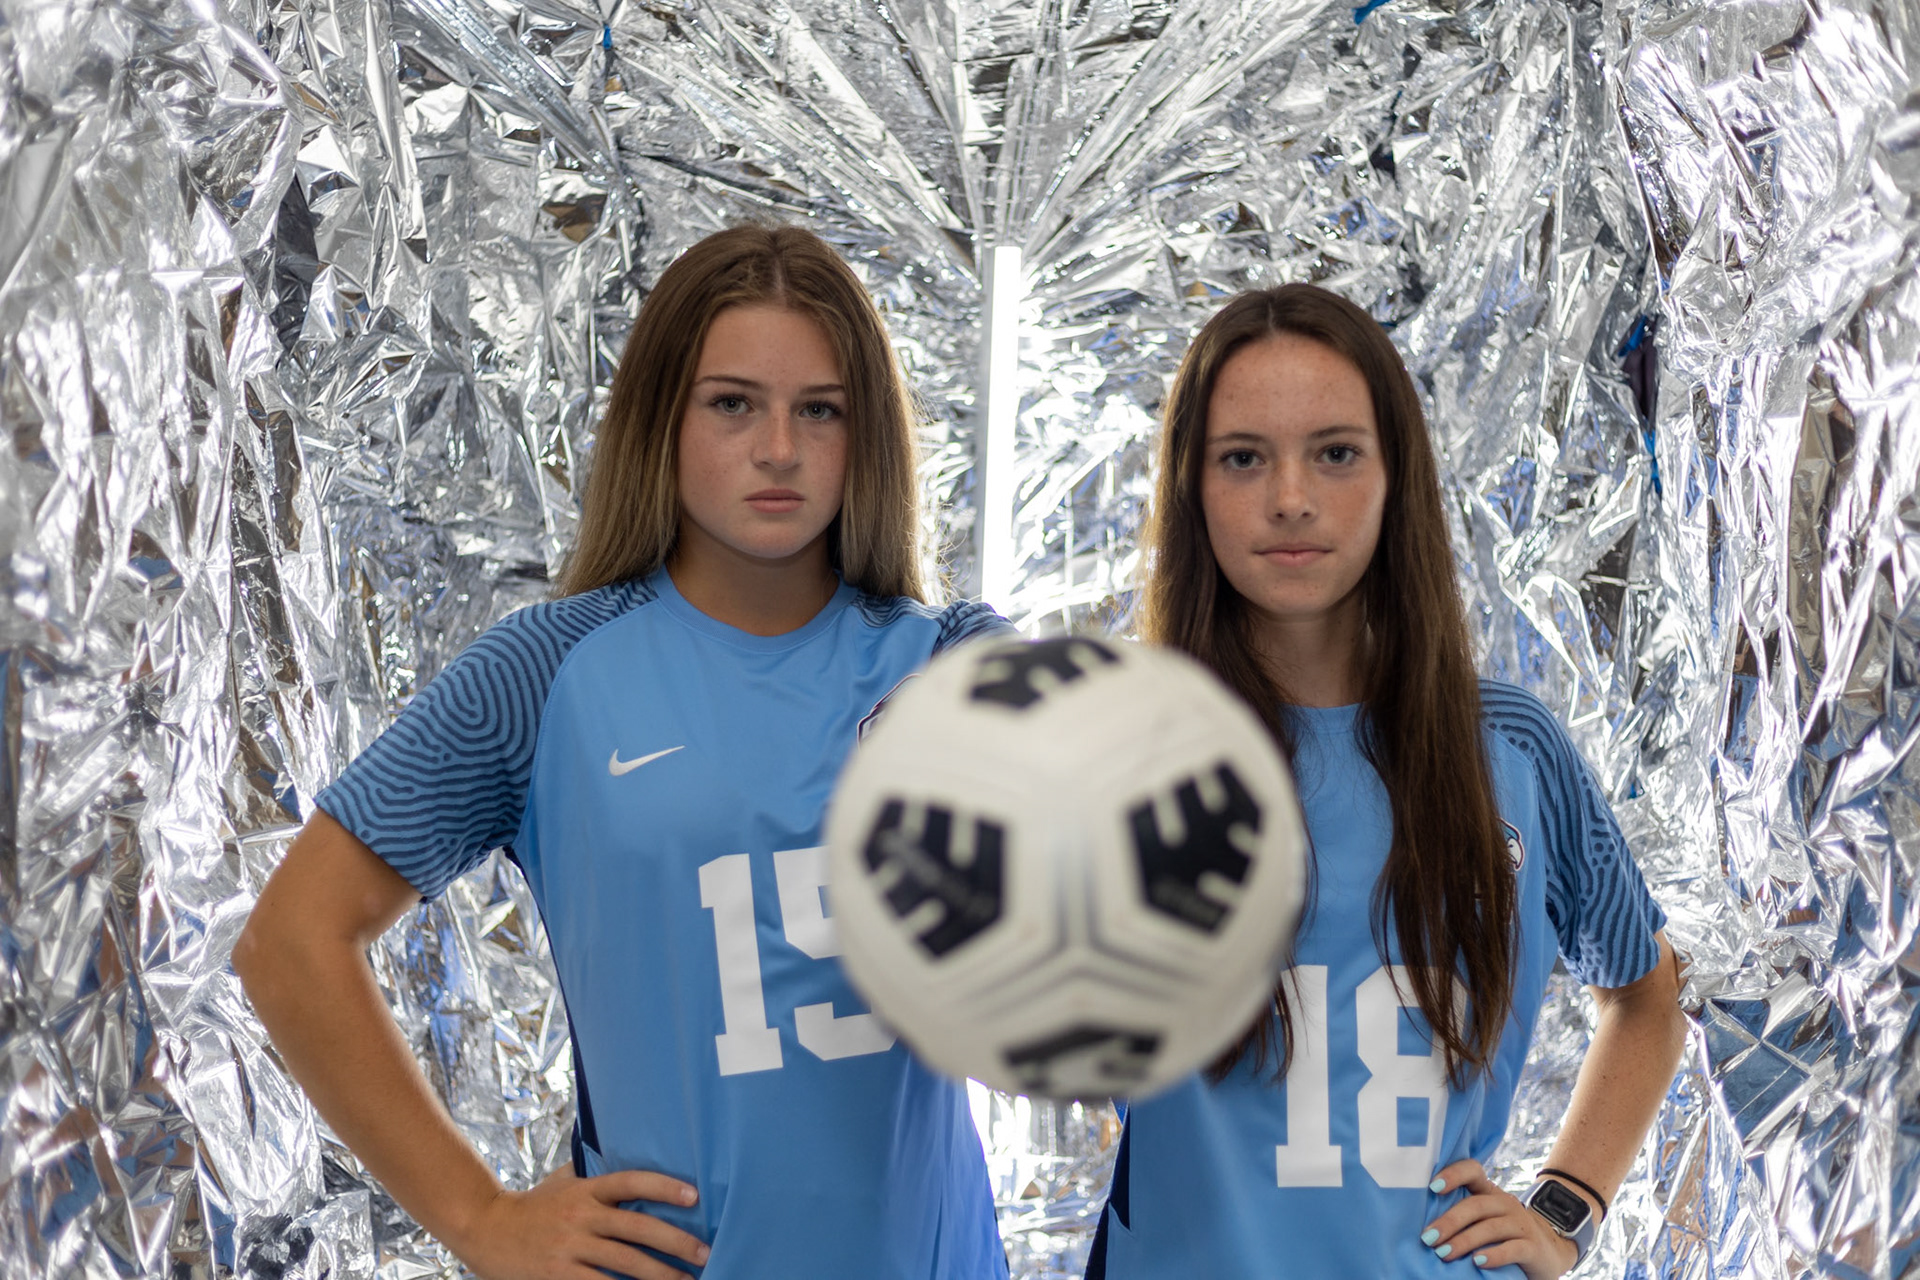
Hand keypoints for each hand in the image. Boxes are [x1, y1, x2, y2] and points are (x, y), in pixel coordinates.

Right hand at [447, 1164, 711, 1279]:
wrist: (484, 1230)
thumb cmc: (532, 1207)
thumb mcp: (562, 1182)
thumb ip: (592, 1172)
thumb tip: (625, 1149)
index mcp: (586, 1190)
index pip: (632, 1181)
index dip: (664, 1186)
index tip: (695, 1195)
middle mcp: (580, 1216)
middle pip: (637, 1227)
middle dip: (676, 1242)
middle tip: (706, 1253)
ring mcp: (569, 1248)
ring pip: (624, 1263)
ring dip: (660, 1275)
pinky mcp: (558, 1276)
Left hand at [1421, 1160, 1580, 1279]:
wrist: (1549, 1253)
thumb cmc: (1504, 1236)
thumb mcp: (1485, 1220)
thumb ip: (1463, 1217)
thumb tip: (1423, 1226)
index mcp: (1490, 1193)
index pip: (1473, 1171)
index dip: (1454, 1174)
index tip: (1433, 1187)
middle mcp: (1506, 1204)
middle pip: (1476, 1205)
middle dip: (1450, 1221)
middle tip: (1428, 1238)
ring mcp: (1522, 1224)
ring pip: (1491, 1228)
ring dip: (1464, 1241)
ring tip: (1443, 1254)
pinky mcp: (1533, 1247)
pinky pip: (1513, 1248)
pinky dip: (1494, 1255)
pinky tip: (1478, 1262)